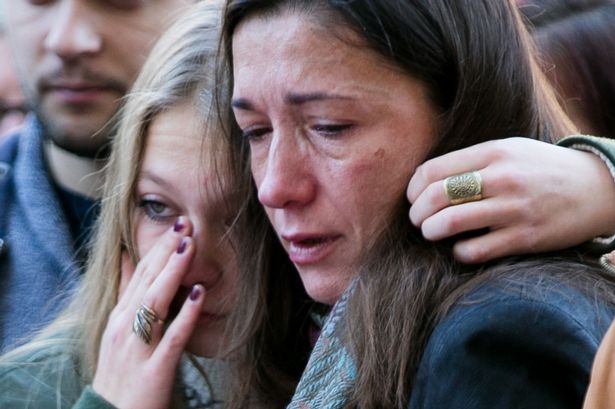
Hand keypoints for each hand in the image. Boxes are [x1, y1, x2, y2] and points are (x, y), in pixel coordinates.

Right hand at [92, 218, 204, 408]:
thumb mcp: (118, 330)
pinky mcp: (153, 371)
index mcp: (119, 317)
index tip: (177, 224)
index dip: (158, 247)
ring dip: (173, 272)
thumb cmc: (120, 372)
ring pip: (155, 302)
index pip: (140, 274)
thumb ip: (127, 294)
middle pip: (147, 282)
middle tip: (186, 222)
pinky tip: (201, 294)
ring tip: (190, 246)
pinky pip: (173, 339)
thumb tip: (130, 258)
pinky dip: (186, 315)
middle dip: (166, 251)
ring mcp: (137, 348)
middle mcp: (124, 328)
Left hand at [408, 137, 614, 262]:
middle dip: (417, 212)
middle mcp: (502, 178)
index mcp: (494, 152)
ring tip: (431, 232)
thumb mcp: (509, 150)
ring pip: (451, 222)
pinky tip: (461, 247)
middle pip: (437, 195)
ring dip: (431, 231)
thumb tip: (426, 181)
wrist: (598, 188)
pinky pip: (476, 250)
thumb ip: (472, 161)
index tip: (412, 198)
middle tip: (417, 219)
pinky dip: (459, 251)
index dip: (413, 188)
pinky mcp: (525, 238)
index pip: (433, 170)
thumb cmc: (542, 169)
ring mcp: (514, 209)